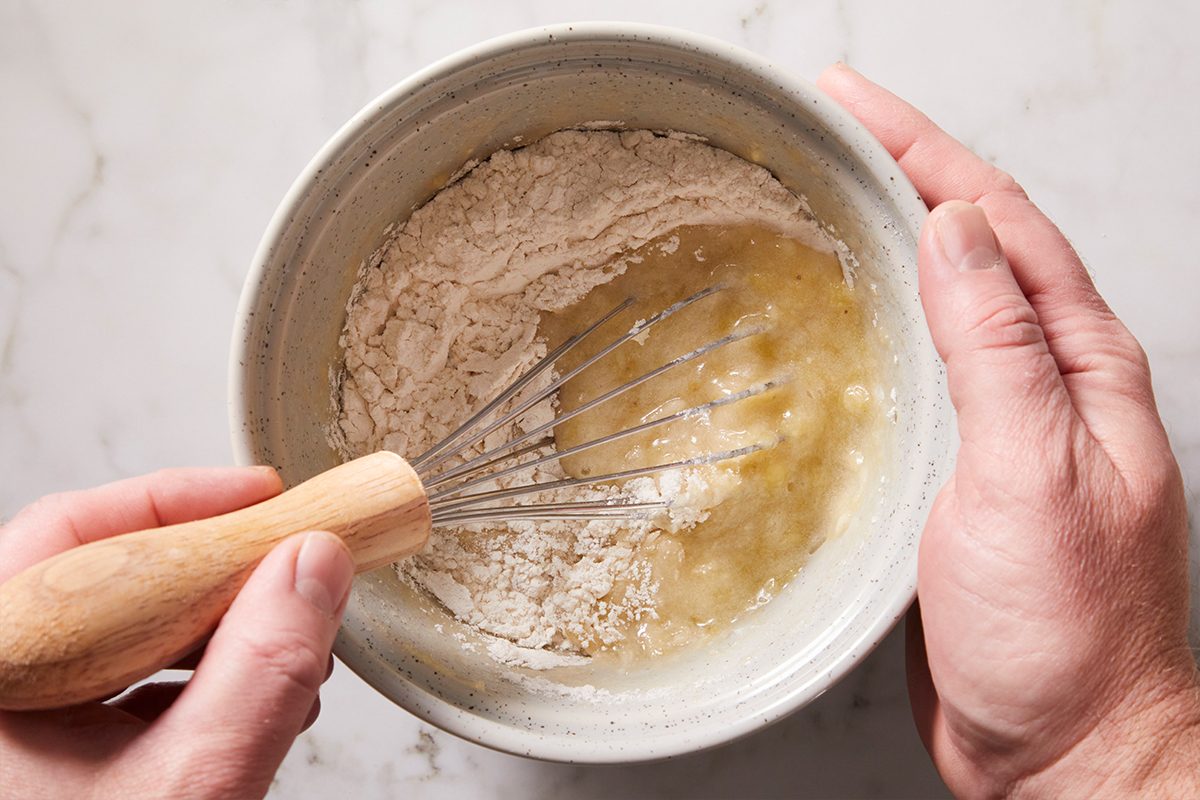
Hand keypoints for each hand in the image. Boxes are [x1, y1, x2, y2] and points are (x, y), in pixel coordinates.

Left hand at [0, 468, 354, 799]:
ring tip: (291, 646)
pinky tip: (258, 693)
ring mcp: (30, 721)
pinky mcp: (62, 753)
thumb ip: (259, 674)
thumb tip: (315, 566)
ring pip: (129, 629)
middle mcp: (3, 681)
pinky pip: (133, 679)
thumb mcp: (191, 781)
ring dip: (224, 628)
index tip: (267, 496)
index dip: (183, 499)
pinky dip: (206, 675)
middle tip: (293, 564)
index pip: (72, 531)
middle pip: (110, 575)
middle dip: (220, 569)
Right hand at [818, 64, 1198, 796]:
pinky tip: (838, 318)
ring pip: (942, 302)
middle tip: (827, 128)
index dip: (925, 148)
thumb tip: (957, 233)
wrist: (1068, 750)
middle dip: (904, 170)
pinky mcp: (957, 472)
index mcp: (1081, 368)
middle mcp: (1046, 384)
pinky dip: (875, 323)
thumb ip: (999, 349)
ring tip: (825, 194)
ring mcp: (1001, 427)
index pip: (1000, 222)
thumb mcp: (1035, 475)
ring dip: (887, 237)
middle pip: (973, 244)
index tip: (854, 102)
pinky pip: (916, 371)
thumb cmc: (1070, 635)